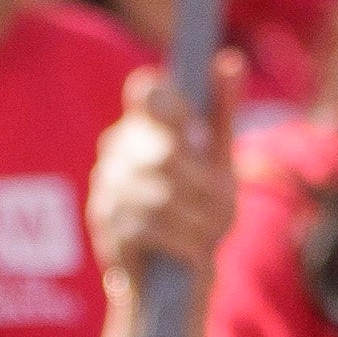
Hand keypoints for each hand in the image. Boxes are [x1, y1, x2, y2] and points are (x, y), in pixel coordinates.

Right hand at [85, 56, 245, 282]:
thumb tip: (232, 60)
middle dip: (206, 185)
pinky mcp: (106, 225)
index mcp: (145, 122)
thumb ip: (222, 110)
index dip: (169, 101)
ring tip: (211, 231)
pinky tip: (194, 250)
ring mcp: (108, 186)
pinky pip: (153, 228)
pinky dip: (184, 241)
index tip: (195, 127)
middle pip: (168, 155)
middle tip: (224, 203)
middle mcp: (119, 148)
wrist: (175, 276)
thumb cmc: (199, 206)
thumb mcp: (218, 158)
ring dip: (200, 219)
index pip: (149, 93)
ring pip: (164, 196)